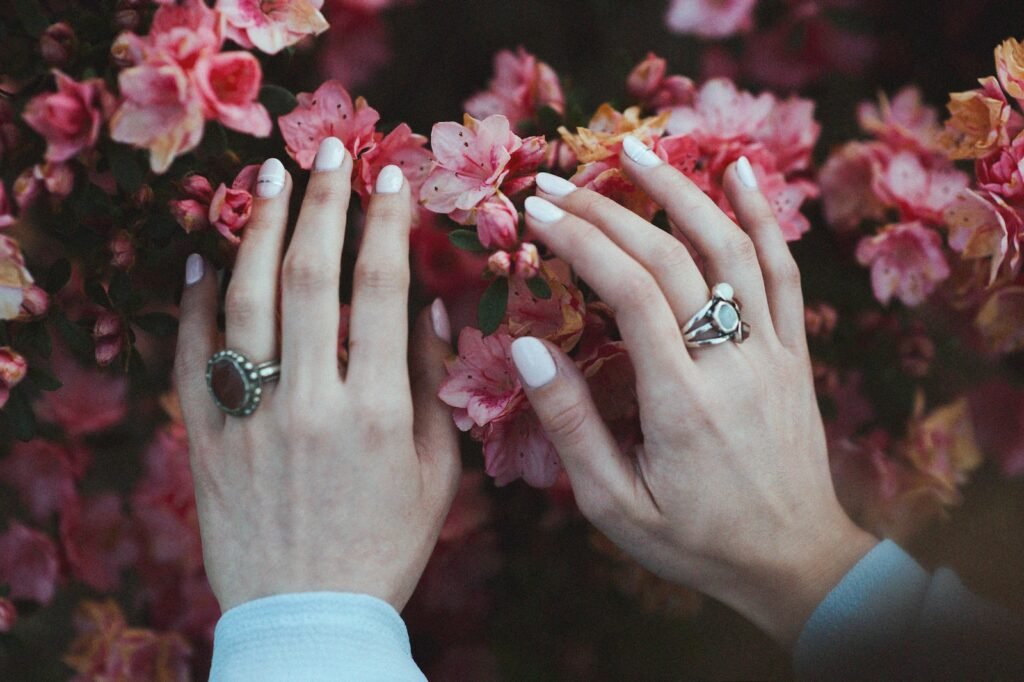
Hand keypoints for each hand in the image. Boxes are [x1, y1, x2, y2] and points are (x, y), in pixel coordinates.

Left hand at [173, 138, 460, 612]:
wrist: (308, 614)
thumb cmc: (388, 543)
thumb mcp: (436, 472)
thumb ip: (432, 384)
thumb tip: (428, 304)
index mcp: (377, 409)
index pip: (381, 289)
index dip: (387, 222)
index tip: (392, 177)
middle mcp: (310, 402)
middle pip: (308, 277)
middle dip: (321, 202)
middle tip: (328, 148)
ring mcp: (249, 417)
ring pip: (244, 301)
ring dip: (257, 230)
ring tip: (268, 177)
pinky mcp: (205, 438)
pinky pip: (191, 355)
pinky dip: (193, 300)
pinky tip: (204, 255)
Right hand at [516, 137, 877, 647]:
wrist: (795, 562)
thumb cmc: (696, 540)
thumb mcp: (615, 505)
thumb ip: (571, 427)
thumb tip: (529, 351)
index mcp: (681, 402)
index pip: (630, 292)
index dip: (581, 241)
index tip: (538, 212)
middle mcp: (732, 363)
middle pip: (671, 260)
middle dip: (608, 212)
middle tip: (557, 185)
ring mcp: (771, 352)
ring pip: (731, 249)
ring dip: (681, 191)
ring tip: (636, 151)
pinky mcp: (794, 352)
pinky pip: (783, 272)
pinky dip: (762, 216)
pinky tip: (738, 173)